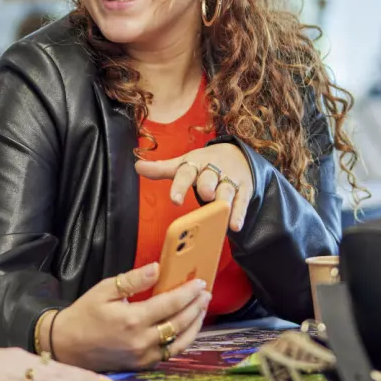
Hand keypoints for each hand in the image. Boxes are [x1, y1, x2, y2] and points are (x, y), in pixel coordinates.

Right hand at [51, 263, 212, 371]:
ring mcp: (143, 356)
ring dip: (195, 324)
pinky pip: (170, 353)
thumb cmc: (84, 314)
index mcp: (132, 320)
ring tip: (201, 309)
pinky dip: (183, 340)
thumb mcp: (105, 289)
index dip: (188, 292)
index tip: (200, 283)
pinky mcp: (142, 365)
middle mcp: (141, 341)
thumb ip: (133, 280)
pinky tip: (188, 328)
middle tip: (206, 293)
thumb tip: (157, 268)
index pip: (170, 304)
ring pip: (180, 341)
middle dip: (196, 307)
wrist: (67, 345)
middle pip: (179, 322)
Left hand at [134, 143, 254, 230]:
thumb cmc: (204, 163)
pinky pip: (242, 201)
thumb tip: (137, 166)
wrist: (237, 154)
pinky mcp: (244, 189)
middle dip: (207, 186)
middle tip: (205, 194)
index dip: (180, 185)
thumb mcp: (184, 163)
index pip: (186, 172)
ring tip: (220, 211)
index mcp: (195, 163)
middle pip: (209, 178)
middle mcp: (213, 170)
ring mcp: (230, 179)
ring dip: (224, 200)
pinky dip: (239, 213)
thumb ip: (161, 169)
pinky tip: (234, 226)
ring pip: (227, 190)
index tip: (175, 200)